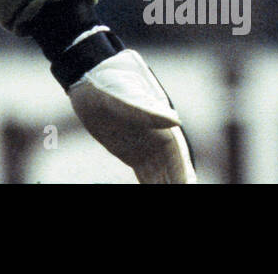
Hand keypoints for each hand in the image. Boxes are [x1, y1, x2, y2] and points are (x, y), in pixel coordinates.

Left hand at [67, 48, 196, 183]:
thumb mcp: (123, 96)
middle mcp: (159, 138)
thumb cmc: (108, 83)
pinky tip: (154, 191)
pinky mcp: (131, 152)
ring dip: (166, 185)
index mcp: (162, 125)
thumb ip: (146, 110)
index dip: (184, 175)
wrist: (88, 80)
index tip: (189, 186)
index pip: (178, 157)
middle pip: (173, 170)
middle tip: (182, 194)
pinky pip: (146, 174)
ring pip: (161, 175)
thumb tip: (175, 121)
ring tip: (169, 196)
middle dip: (177, 182)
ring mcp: (146, 147)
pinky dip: (152, 185)